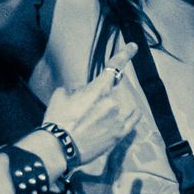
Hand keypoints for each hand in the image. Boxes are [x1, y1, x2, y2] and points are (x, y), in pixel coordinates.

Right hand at [40, 46, 138, 170]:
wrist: (60, 147)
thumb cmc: (58, 120)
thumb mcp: (60, 96)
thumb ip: (76, 89)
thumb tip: (83, 91)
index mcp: (98, 90)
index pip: (114, 66)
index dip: (125, 55)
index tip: (133, 47)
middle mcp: (112, 102)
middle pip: (110, 92)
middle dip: (99, 97)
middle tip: (84, 111)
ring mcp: (118, 119)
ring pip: (117, 106)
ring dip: (107, 110)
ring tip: (90, 123)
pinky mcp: (119, 134)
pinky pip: (131, 121)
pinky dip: (132, 115)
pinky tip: (135, 112)